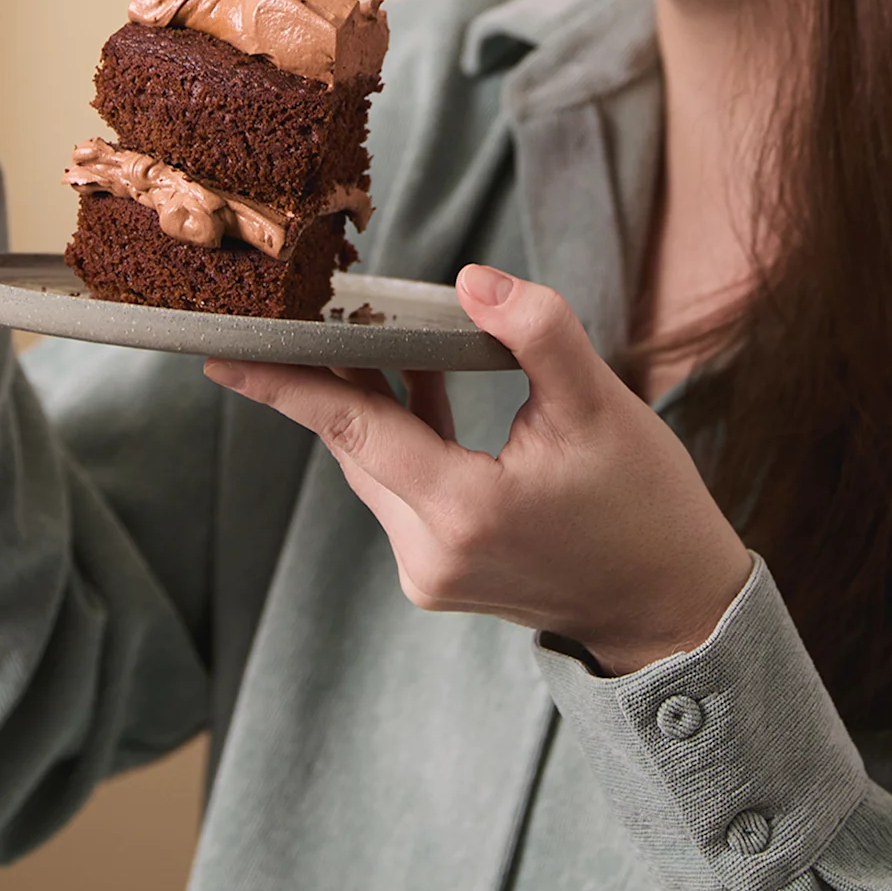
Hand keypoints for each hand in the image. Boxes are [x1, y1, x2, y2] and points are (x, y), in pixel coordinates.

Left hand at [203, 266, 751, 672]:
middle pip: (355, 440)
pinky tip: (418, 370)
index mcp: (463, 511)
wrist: (672, 611)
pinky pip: (400, 481)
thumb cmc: (645, 506)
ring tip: (362, 320)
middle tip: (298, 300)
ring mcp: (432, 568)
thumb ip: (535, 331)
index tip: (218, 354)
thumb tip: (470, 279)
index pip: (349, 428)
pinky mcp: (441, 569)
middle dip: (325, 370)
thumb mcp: (599, 404)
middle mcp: (430, 551)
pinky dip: (403, 425)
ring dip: (369, 393)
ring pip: (375, 460)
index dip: (281, 384)